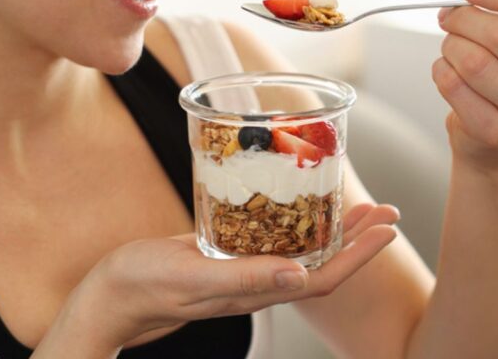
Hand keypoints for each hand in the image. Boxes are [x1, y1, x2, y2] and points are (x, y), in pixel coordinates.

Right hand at [39, 203, 398, 354]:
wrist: (110, 294)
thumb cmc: (146, 286)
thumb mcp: (196, 276)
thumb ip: (246, 277)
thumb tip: (299, 276)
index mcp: (256, 291)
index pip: (323, 278)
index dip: (360, 255)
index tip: (387, 229)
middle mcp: (257, 282)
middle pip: (322, 264)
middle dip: (358, 238)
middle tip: (387, 210)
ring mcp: (243, 269)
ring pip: (301, 250)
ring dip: (332, 229)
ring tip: (359, 206)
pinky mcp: (227, 253)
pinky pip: (273, 238)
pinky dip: (295, 220)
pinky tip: (300, 203)